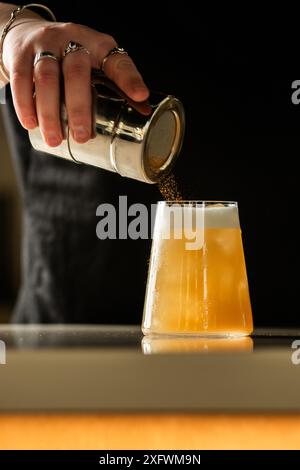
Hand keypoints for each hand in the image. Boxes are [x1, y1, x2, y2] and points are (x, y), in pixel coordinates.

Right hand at [2, 18, 149, 145]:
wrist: (26, 34)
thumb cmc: (70, 57)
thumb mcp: (93, 64)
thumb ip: (113, 84)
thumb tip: (145, 112)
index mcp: (98, 46)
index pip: (117, 60)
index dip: (129, 78)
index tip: (141, 96)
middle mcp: (72, 41)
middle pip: (76, 72)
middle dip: (80, 108)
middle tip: (82, 137)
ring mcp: (45, 46)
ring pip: (47, 78)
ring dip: (50, 112)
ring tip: (56, 139)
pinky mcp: (21, 55)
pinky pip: (21, 80)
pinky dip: (25, 104)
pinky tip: (31, 124)